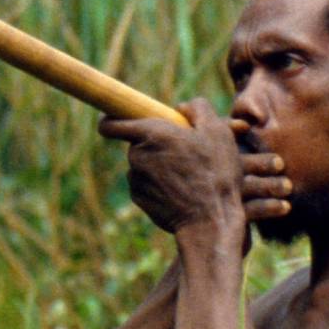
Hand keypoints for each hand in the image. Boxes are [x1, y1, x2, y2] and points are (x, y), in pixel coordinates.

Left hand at [99, 101, 290, 239]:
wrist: (211, 221)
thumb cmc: (216, 173)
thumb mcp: (218, 131)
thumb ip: (198, 109)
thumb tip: (182, 107)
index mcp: (151, 132)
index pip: (111, 123)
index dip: (110, 120)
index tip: (113, 120)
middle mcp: (136, 155)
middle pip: (136, 143)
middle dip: (155, 145)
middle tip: (184, 153)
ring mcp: (136, 179)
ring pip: (143, 164)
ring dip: (159, 166)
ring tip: (188, 176)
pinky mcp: (140, 200)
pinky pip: (146, 185)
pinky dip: (159, 185)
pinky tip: (181, 192)